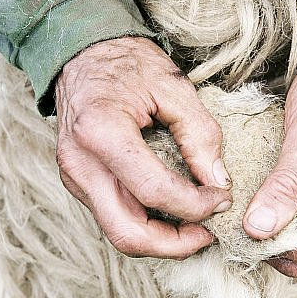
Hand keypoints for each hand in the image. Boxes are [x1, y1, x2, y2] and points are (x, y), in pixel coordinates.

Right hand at [56, 36, 231, 257]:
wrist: (82, 52)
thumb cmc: (127, 63)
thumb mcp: (174, 87)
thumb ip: (200, 135)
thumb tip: (219, 182)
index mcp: (101, 133)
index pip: (153, 192)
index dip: (195, 205)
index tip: (222, 198)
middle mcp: (81, 163)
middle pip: (128, 233)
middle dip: (176, 245)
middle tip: (209, 233)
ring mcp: (74, 178)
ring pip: (119, 234)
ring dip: (162, 241)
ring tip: (196, 227)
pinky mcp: (78, 184)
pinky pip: (114, 218)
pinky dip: (147, 225)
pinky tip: (173, 213)